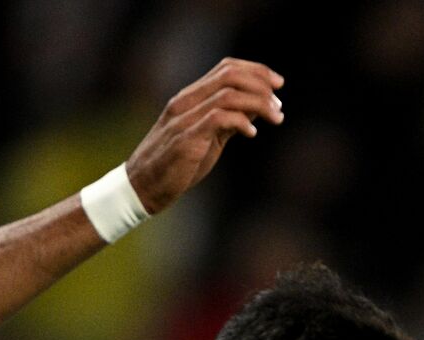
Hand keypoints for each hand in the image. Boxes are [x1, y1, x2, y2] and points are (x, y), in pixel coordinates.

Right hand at [126, 58, 285, 213]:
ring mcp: (184, 118)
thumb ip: (229, 121)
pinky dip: (241, 122)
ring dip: (258, 104)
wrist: (144, 186)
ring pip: (227, 95)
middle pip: (229, 75)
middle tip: (279, 103)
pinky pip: (218, 118)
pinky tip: (252, 134)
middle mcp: (186, 102)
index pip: (225, 68)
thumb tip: (257, 109)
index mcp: (191, 98)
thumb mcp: (209, 137)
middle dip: (261, 84)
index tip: (278, 84)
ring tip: (276, 118)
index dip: (255, 70)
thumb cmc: (178, 163)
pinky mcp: (186, 138)